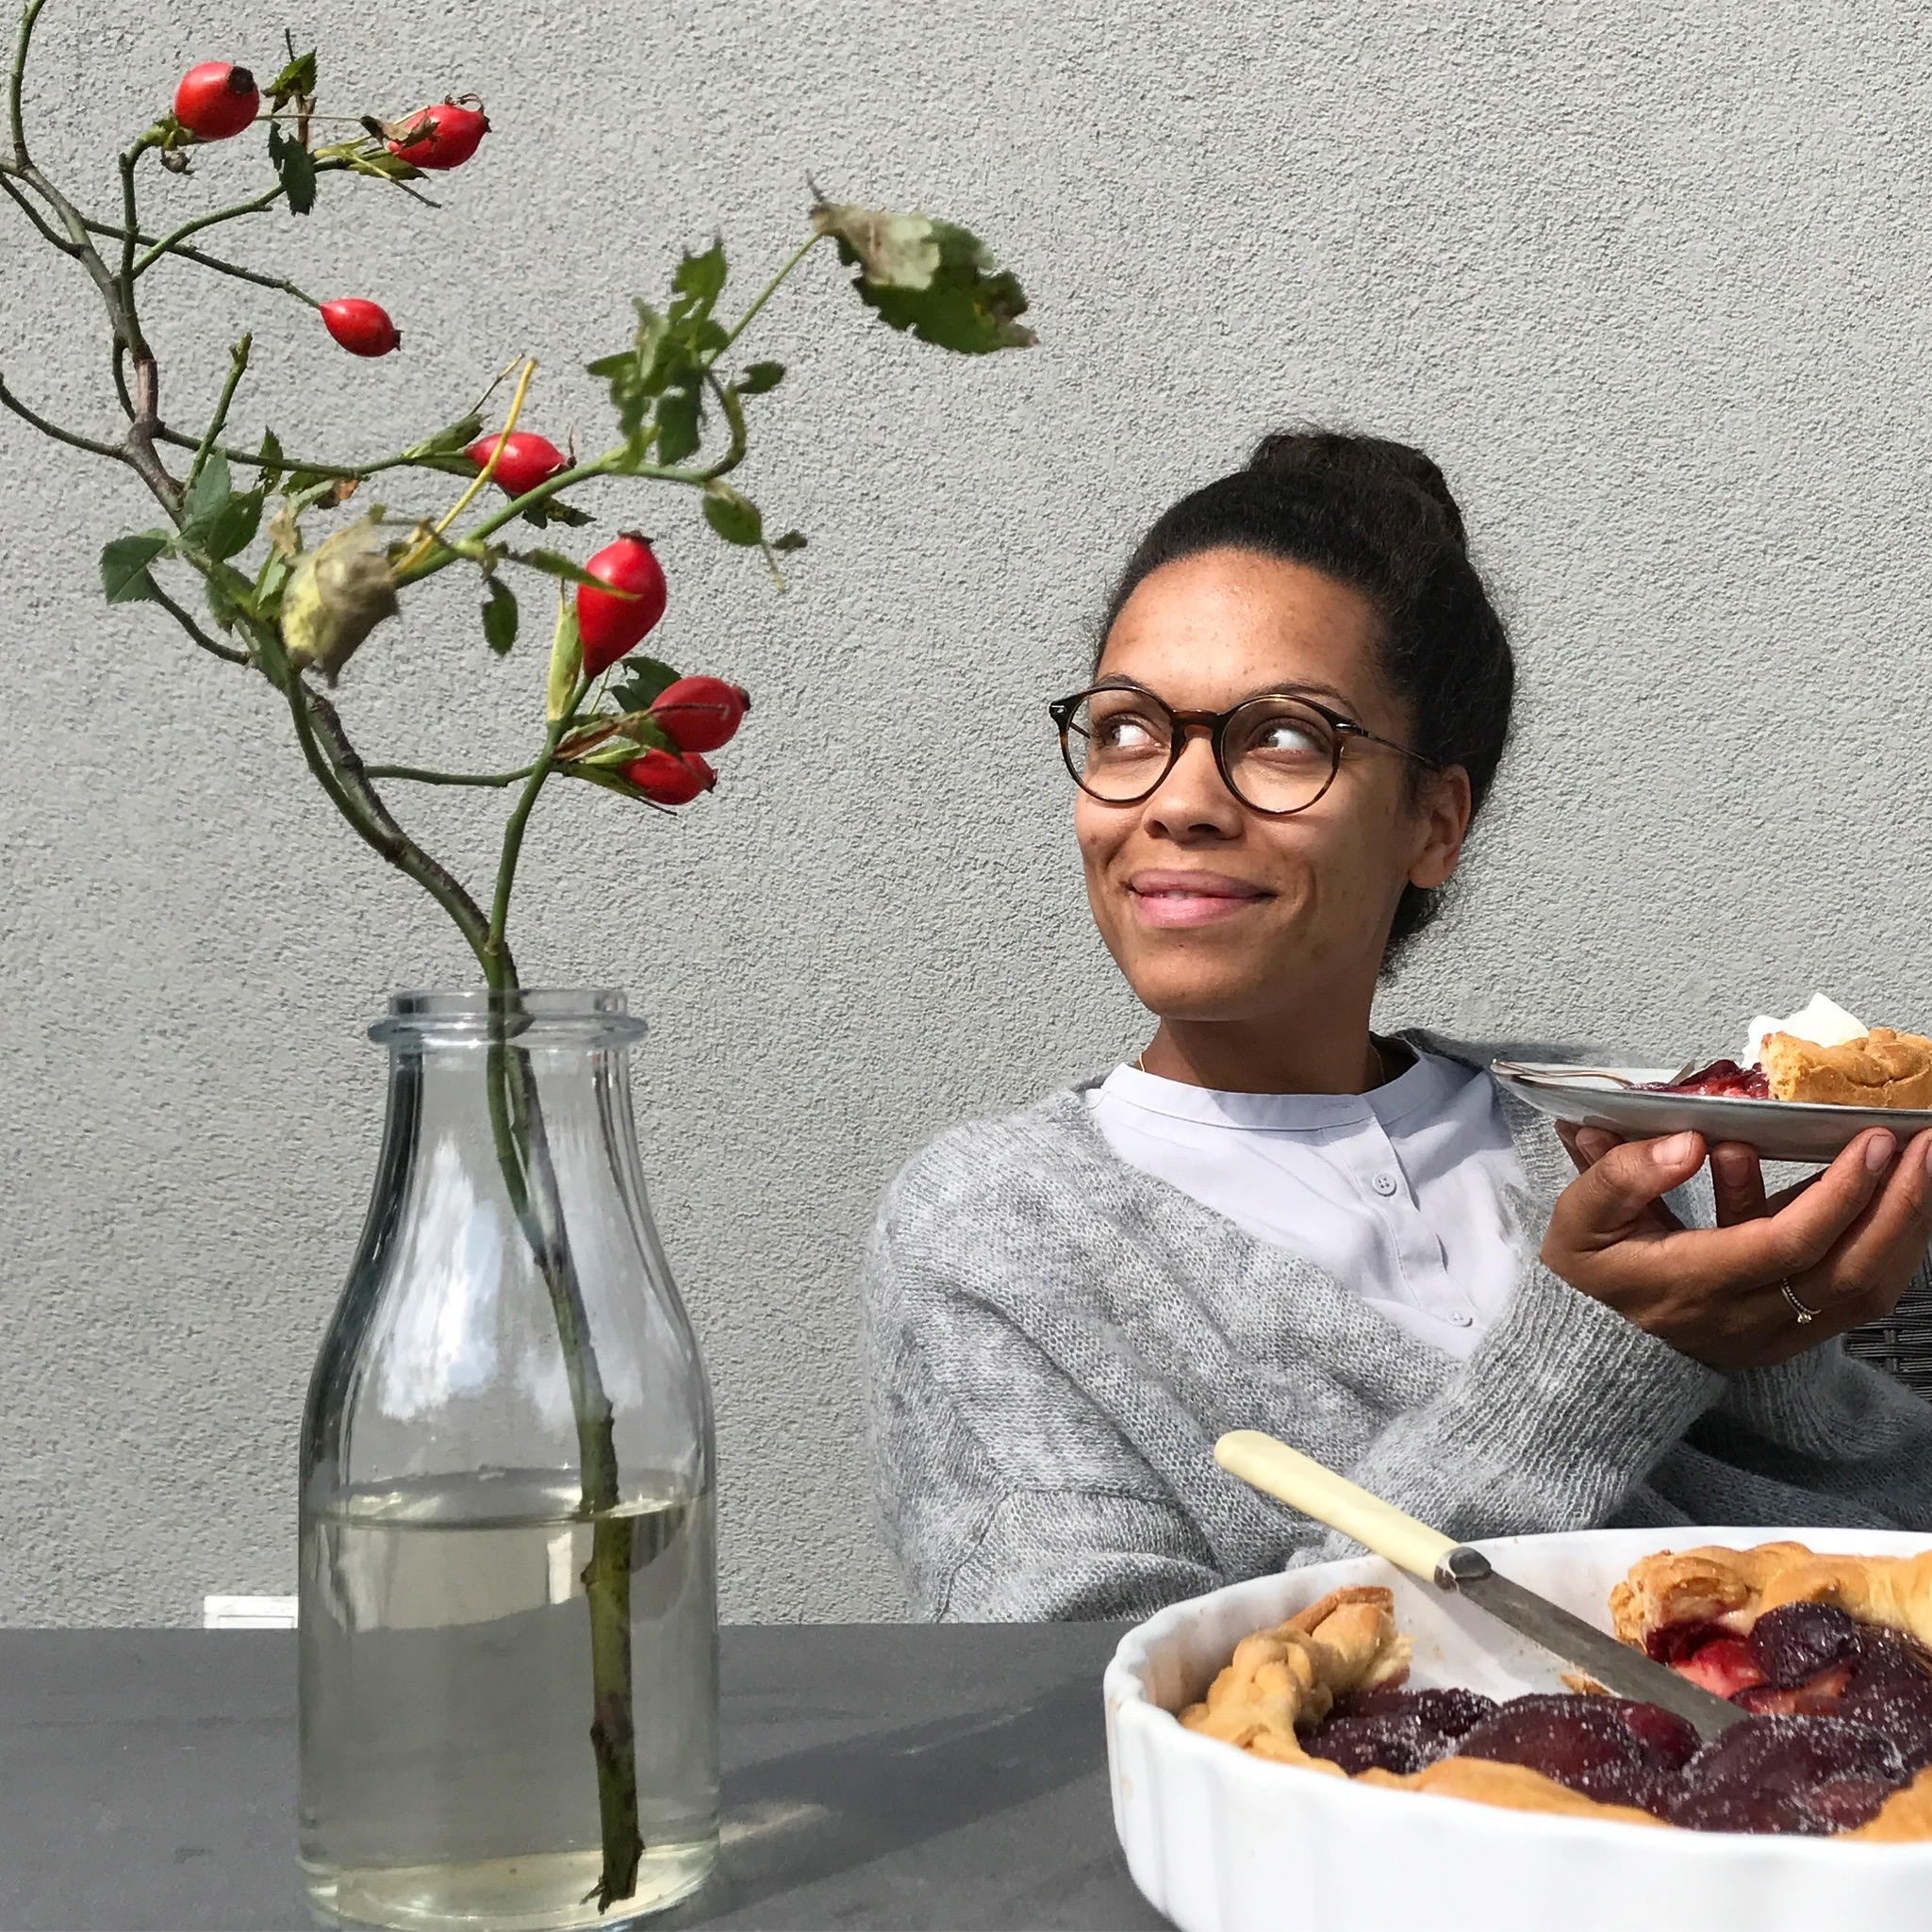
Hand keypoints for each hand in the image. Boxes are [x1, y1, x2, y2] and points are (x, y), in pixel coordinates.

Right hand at [1540, 1123, 1931, 1369]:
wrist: (1588, 1351)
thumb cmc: (1587, 1274)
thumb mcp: (1578, 1218)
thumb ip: (1623, 1175)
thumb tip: (1690, 1141)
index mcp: (1692, 1283)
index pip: (1787, 1244)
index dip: (1839, 1193)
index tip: (1872, 1140)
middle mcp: (1744, 1317)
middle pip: (1848, 1272)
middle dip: (1898, 1203)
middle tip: (1922, 1142)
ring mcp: (1773, 1334)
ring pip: (1866, 1291)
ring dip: (1905, 1228)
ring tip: (1920, 1168)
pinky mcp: (1788, 1336)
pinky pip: (1857, 1300)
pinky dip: (1889, 1252)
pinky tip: (1896, 1207)